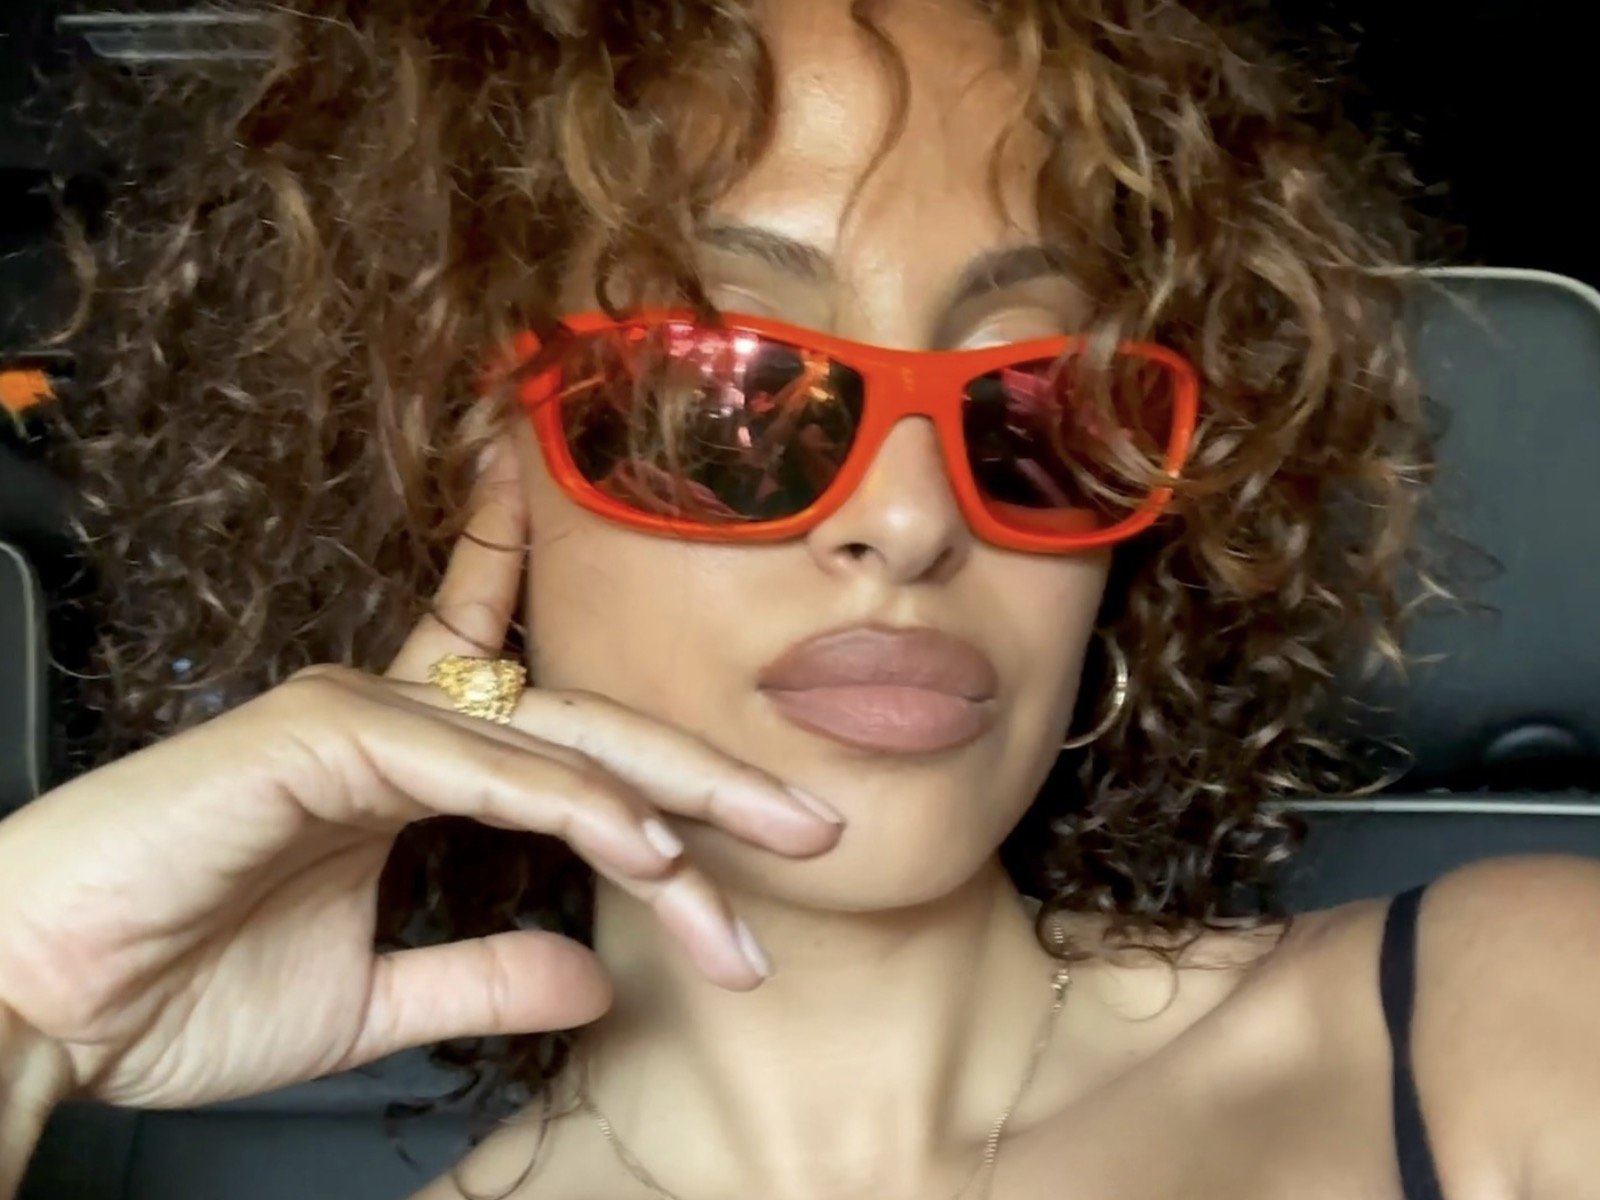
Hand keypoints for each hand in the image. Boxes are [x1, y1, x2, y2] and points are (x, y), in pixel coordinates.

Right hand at [0, 441, 841, 1109]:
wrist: (33, 1007)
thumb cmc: (166, 991)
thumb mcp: (369, 1001)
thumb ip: (480, 972)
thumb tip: (590, 975)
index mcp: (408, 776)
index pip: (562, 760)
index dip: (660, 781)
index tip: (758, 848)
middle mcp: (397, 727)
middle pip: (591, 740)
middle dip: (708, 782)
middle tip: (813, 831)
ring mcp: (362, 718)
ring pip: (554, 747)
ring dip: (662, 809)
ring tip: (757, 866)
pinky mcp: (324, 732)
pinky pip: (478, 761)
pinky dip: (568, 800)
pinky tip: (644, 846)